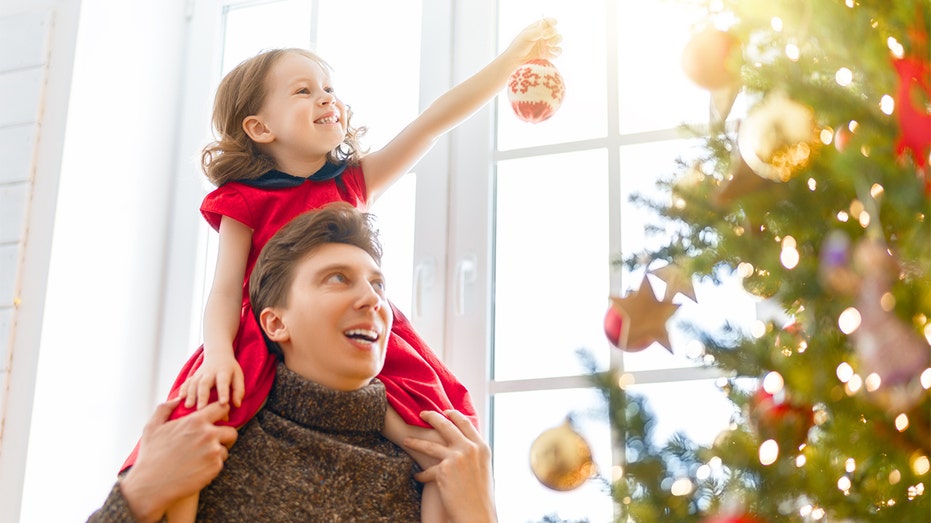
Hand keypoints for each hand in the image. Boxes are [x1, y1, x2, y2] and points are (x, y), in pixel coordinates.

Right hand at [119, 398, 237, 522]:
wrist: (152, 485)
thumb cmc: (151, 456)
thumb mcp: (152, 427)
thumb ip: (165, 409)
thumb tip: (177, 400)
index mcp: (195, 421)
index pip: (222, 408)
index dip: (221, 412)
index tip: (218, 418)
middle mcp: (208, 435)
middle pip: (231, 431)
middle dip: (224, 436)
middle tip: (213, 442)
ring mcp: (214, 452)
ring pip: (226, 449)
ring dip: (218, 452)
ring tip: (200, 457)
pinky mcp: (215, 467)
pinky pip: (220, 463)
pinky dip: (212, 466)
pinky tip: (197, 468)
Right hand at [179, 349, 244, 408]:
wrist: (218, 355)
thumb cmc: (230, 370)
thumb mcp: (238, 376)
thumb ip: (238, 390)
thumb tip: (237, 405)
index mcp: (223, 372)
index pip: (223, 382)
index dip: (223, 392)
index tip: (223, 403)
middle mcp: (210, 372)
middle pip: (205, 383)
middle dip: (202, 396)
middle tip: (201, 409)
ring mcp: (199, 374)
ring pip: (193, 383)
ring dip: (190, 395)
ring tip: (188, 406)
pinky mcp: (193, 376)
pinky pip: (186, 383)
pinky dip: (182, 390)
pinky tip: (179, 399)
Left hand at [404, 410, 496, 522]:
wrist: (477, 515)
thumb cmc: (480, 497)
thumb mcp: (483, 469)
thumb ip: (473, 455)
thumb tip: (462, 446)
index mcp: (482, 447)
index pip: (466, 423)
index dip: (453, 415)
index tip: (444, 411)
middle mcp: (470, 449)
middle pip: (446, 425)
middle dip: (431, 417)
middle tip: (421, 414)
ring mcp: (456, 457)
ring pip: (429, 444)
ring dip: (415, 442)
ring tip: (405, 440)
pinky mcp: (443, 470)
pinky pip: (426, 471)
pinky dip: (421, 475)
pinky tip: (417, 477)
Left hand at [505, 18, 562, 63]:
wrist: (515, 61)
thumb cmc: (518, 47)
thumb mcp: (526, 36)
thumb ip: (536, 31)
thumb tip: (545, 25)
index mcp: (537, 29)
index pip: (547, 22)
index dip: (551, 22)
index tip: (554, 23)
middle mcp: (543, 36)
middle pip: (555, 31)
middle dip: (553, 32)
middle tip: (545, 36)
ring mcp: (547, 45)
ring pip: (558, 39)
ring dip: (556, 40)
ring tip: (549, 44)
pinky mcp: (548, 55)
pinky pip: (558, 51)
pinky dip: (557, 50)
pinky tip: (551, 50)